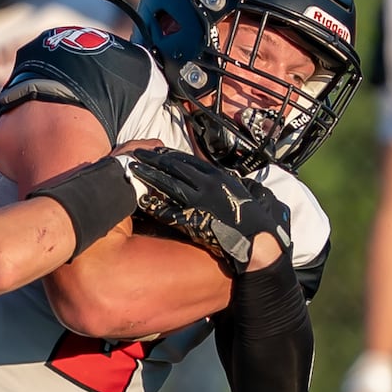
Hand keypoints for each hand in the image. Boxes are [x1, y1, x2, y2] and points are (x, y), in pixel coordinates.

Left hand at [128, 148, 290, 272]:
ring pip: (167, 184)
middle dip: (153, 160)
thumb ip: (225, 182)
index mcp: (218, 176)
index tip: (156, 151)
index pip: (188, 160)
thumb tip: (215, 177)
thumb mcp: (241, 191)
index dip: (169, 155)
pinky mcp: (194, 219)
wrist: (258, 240)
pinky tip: (141, 200)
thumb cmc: (252, 218)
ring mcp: (199, 201)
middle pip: (174, 167)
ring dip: (148, 176)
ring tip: (133, 170)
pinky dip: (154, 205)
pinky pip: (169, 211)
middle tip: (137, 154)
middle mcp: (207, 184)